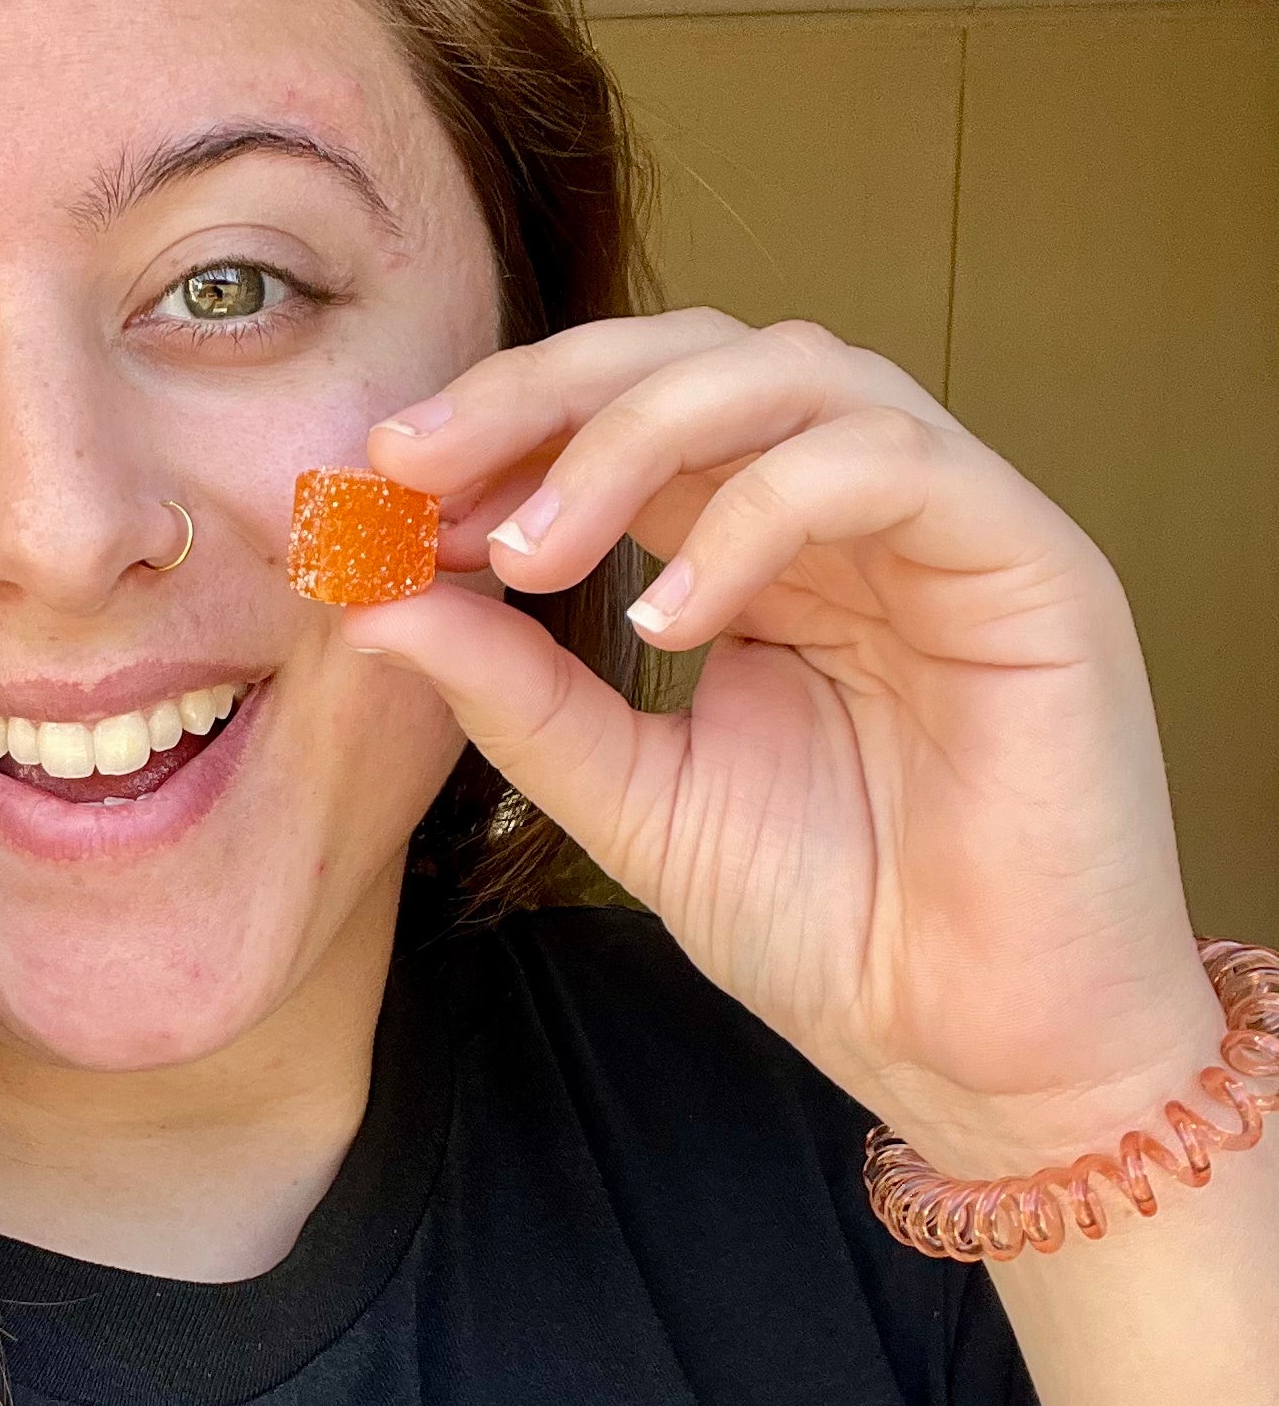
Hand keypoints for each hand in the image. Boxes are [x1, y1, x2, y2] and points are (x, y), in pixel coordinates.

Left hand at [347, 310, 1219, 1174]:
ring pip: (792, 370)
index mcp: (767, 550)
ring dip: (630, 437)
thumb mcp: (633, 799)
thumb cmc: (834, 927)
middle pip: (698, 356)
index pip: (627, 417)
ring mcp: (949, 524)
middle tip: (412, 464)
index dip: (501, 431)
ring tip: (526, 553)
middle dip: (539, 394)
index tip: (378, 490)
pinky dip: (756, 516)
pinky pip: (885, 464)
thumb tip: (374, 603)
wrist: (977, 1049)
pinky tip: (667, 620)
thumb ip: (519, 697)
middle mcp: (858, 510)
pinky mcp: (1032, 562)